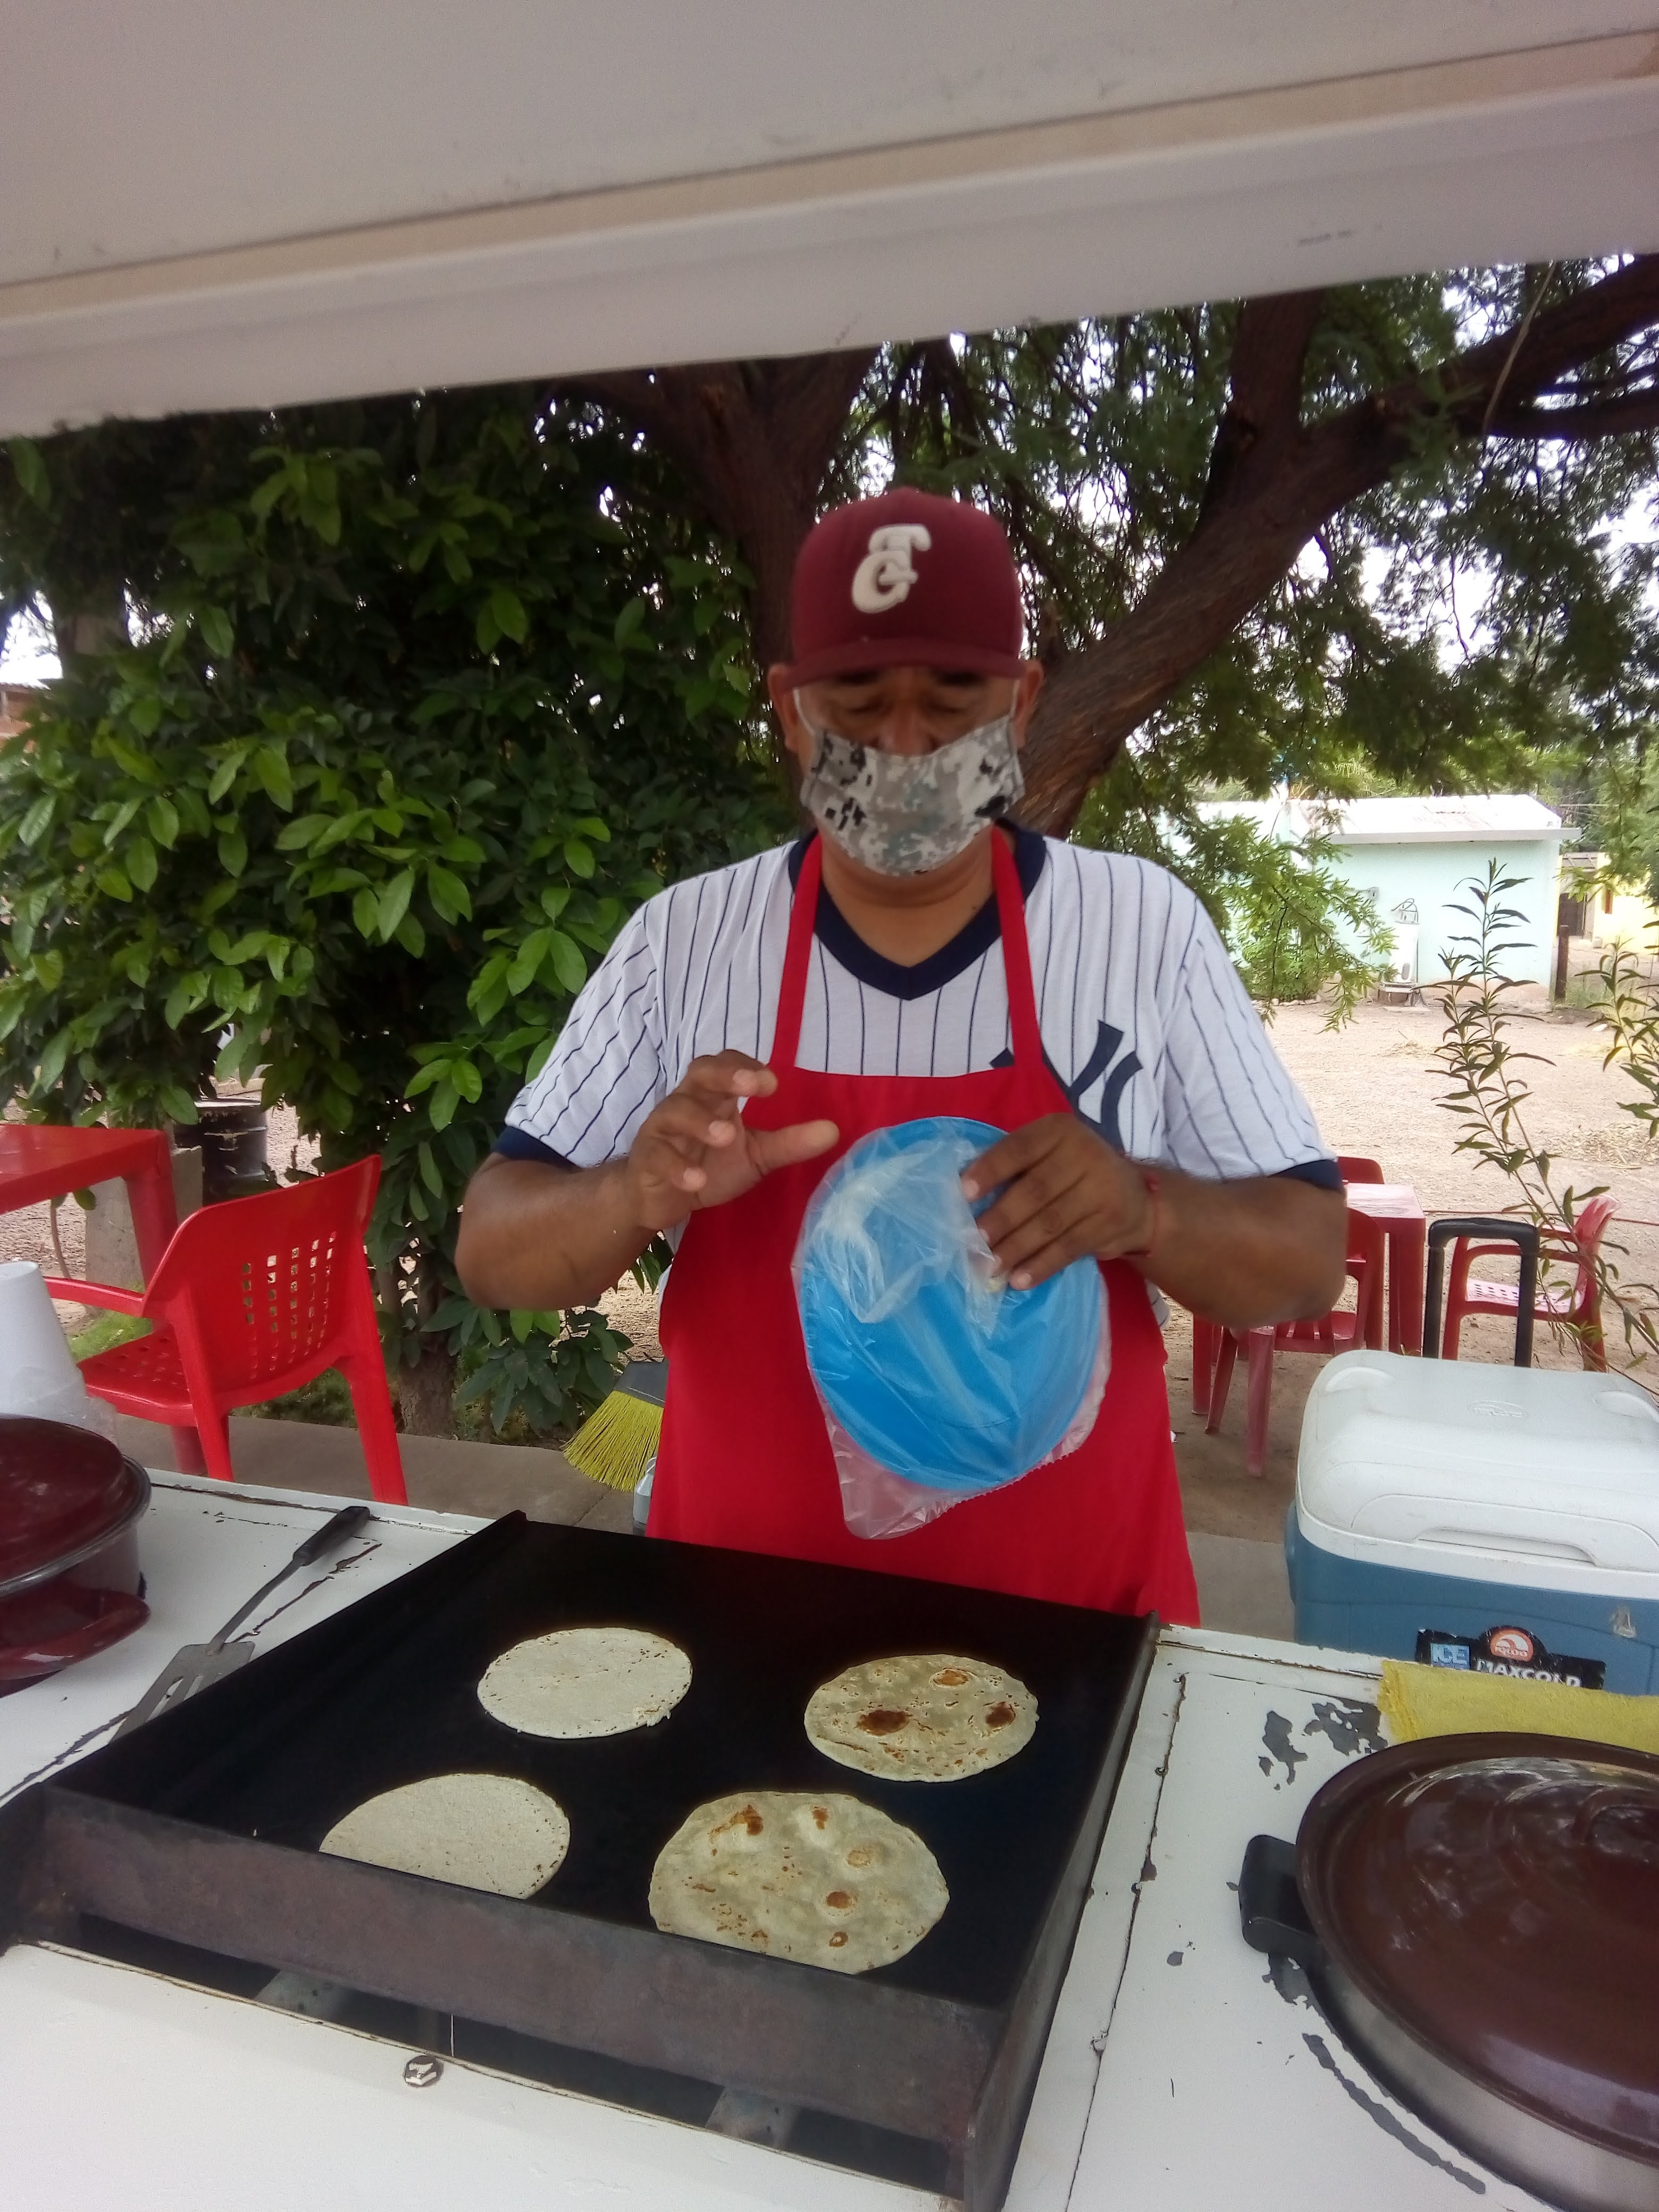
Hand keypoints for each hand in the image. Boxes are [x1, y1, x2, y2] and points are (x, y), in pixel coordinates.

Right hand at [624, 1050, 837, 1232]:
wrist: (661, 1199)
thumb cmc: (709, 1166)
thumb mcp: (754, 1155)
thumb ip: (789, 1142)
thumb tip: (834, 1130)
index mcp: (714, 1097)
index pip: (726, 1065)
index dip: (745, 1068)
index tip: (773, 1083)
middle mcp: (687, 1103)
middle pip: (699, 1073)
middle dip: (724, 1075)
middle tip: (751, 1087)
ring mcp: (663, 1129)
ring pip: (675, 1111)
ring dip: (701, 1121)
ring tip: (726, 1135)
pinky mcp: (646, 1158)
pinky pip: (658, 1156)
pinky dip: (678, 1167)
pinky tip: (697, 1180)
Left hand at [961, 1115, 1152, 1289]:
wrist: (1137, 1199)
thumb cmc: (1074, 1174)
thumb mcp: (1050, 1155)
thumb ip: (1017, 1167)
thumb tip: (965, 1198)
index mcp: (1060, 1130)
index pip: (1019, 1149)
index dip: (991, 1170)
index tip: (963, 1193)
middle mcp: (1085, 1153)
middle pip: (1034, 1191)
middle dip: (1001, 1220)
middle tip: (973, 1244)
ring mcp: (1102, 1188)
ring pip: (1050, 1223)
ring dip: (1016, 1249)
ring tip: (989, 1268)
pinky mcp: (1111, 1223)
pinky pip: (1069, 1248)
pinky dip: (1041, 1265)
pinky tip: (1019, 1280)